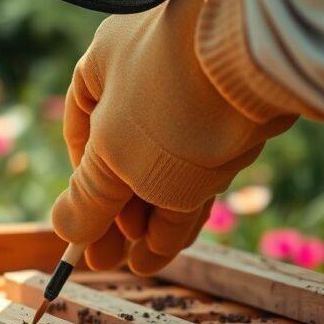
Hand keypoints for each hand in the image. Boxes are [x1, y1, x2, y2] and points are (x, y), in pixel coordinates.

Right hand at [51, 0, 295, 274]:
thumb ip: (86, 199)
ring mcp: (195, 101)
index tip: (80, 226)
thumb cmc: (163, 98)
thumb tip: (63, 227)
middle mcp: (148, 77)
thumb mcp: (111, 158)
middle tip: (104, 260)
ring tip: (134, 265)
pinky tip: (162, 252)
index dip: (81, 185)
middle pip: (125, 157)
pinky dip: (179, 215)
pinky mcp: (235, 122)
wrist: (260, 58)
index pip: (82, 132)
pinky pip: (198, 175)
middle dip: (115, 214)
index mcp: (104, 67)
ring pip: (164, 169)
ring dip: (147, 221)